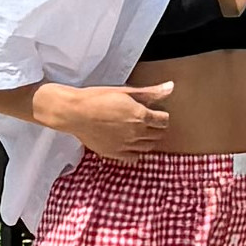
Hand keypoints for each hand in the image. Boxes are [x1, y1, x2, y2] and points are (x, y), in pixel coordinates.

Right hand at [61, 76, 175, 164]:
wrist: (75, 113)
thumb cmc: (97, 98)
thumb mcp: (125, 91)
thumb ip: (150, 92)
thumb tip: (170, 88)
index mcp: (141, 116)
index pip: (163, 120)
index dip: (161, 116)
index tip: (156, 113)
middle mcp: (137, 133)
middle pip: (158, 134)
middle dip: (156, 127)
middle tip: (148, 121)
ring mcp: (126, 145)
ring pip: (148, 146)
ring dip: (148, 139)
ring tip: (140, 131)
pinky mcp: (115, 154)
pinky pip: (134, 157)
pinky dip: (136, 151)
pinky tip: (130, 144)